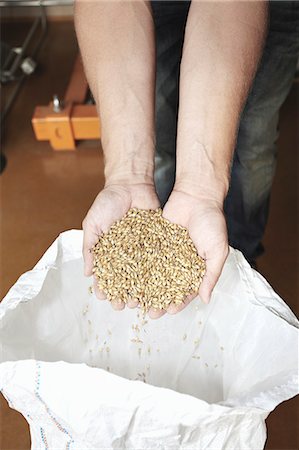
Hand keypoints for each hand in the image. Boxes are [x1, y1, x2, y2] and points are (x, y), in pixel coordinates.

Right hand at [82, 182, 159, 308]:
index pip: (106, 275)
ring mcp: (142, 250)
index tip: (105, 298)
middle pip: (126, 280)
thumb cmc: (107, 202)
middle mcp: (126, 254)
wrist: (130, 184)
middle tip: (126, 305)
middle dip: (125, 293)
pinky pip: (159, 260)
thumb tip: (87, 273)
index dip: (105, 288)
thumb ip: (89, 248)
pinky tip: (161, 286)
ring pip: (143, 275)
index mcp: (109, 252)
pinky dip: (160, 274)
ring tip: (143, 301)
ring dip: (142, 290)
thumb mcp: (92, 224)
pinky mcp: (157, 243)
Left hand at [148, 189, 227, 318]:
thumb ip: (211, 275)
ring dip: (146, 288)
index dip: (179, 302)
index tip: (169, 311)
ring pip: (153, 273)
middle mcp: (179, 261)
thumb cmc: (212, 222)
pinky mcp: (154, 239)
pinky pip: (145, 255)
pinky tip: (128, 278)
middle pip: (167, 286)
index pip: (186, 290)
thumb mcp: (217, 250)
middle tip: (149, 312)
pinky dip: (137, 267)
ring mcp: (166, 251)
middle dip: (159, 300)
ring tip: (136, 300)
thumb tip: (205, 299)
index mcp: (196, 267)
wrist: (196, 194)